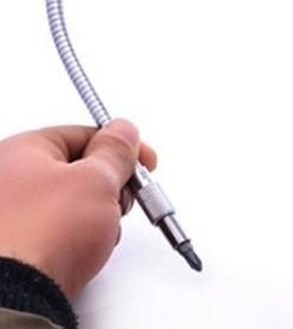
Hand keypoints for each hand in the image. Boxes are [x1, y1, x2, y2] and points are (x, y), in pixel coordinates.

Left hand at [0, 119, 155, 298]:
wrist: (15, 298)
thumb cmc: (40, 235)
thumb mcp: (96, 180)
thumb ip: (115, 151)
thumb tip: (123, 131)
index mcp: (22, 150)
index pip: (83, 135)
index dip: (119, 146)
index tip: (142, 160)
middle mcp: (9, 179)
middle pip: (77, 168)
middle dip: (109, 183)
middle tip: (124, 195)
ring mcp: (12, 216)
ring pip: (71, 202)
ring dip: (97, 213)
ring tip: (102, 229)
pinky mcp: (18, 248)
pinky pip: (60, 230)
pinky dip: (78, 236)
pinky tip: (85, 249)